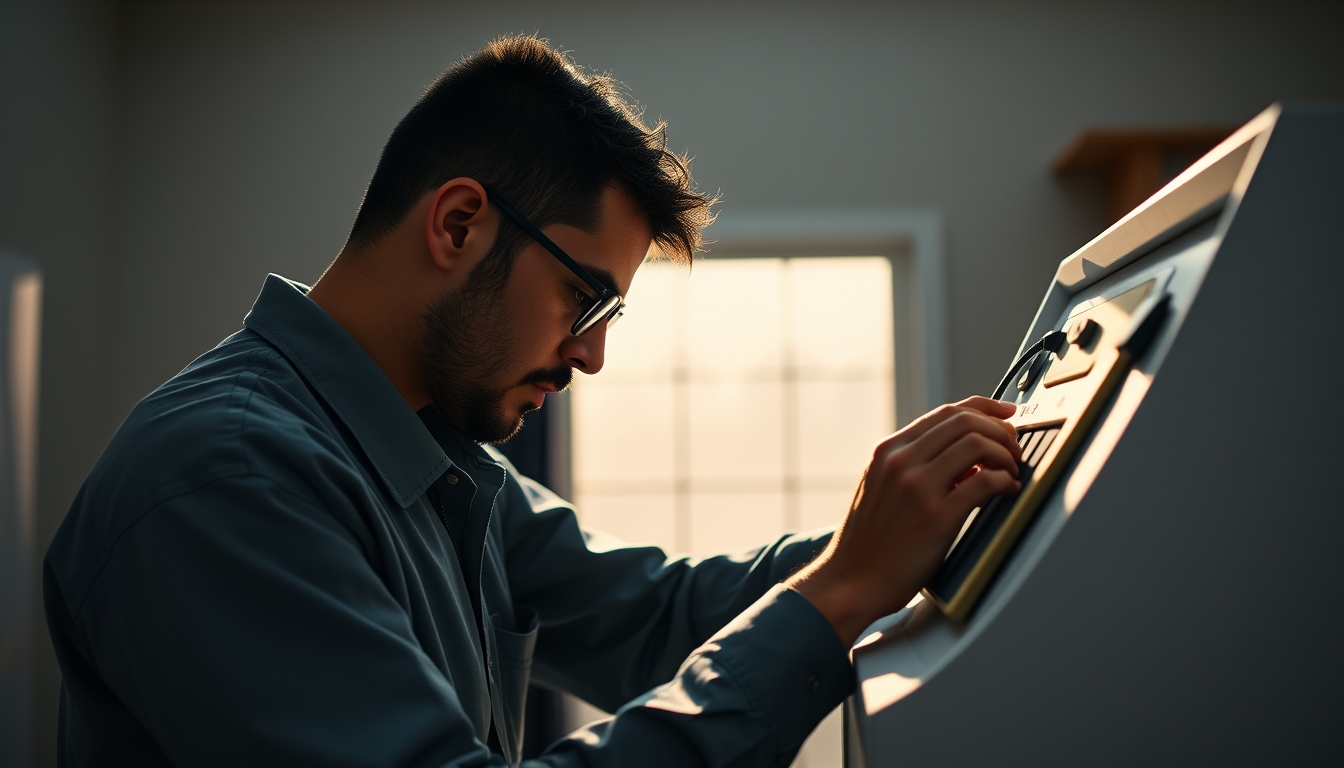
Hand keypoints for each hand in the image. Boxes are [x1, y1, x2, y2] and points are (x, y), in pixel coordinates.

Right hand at [786, 397, 1021, 646]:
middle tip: (1013, 448)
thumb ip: (914, 467)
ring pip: (976, 444)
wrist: (851, 581)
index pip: (946, 412)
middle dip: (1000, 430)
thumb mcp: (880, 488)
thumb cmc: (870, 543)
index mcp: (888, 451)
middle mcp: (900, 461)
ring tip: (1011, 470)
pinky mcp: (936, 516)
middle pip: (965, 421)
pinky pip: (984, 482)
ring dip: (1005, 454)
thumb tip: (966, 459)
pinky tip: (1008, 490)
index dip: (984, 408)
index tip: (1006, 413)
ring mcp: (917, 487)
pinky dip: (1005, 480)